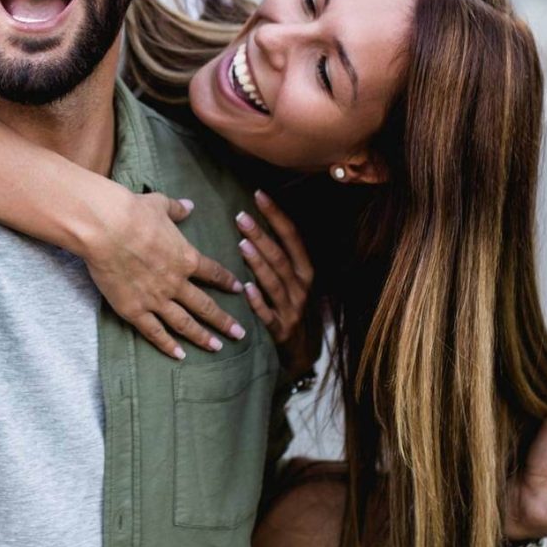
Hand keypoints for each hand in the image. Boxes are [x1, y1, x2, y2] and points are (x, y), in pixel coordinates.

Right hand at [84, 189, 245, 359]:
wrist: (106, 228)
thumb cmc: (133, 212)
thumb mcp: (160, 205)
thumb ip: (177, 209)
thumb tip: (189, 205)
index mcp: (186, 258)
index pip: (213, 273)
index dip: (228, 282)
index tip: (239, 289)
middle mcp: (176, 283)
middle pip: (205, 306)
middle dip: (224, 321)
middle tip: (240, 334)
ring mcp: (156, 299)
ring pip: (185, 323)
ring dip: (202, 337)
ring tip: (216, 347)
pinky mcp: (134, 310)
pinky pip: (154, 332)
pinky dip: (167, 345)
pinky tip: (179, 355)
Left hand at [235, 191, 316, 377]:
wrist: (304, 351)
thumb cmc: (292, 306)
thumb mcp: (295, 280)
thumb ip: (281, 254)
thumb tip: (259, 220)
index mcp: (306, 271)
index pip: (293, 237)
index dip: (276, 215)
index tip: (259, 195)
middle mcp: (302, 287)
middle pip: (280, 257)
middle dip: (261, 236)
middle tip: (241, 217)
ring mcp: (292, 309)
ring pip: (275, 283)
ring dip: (259, 263)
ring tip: (242, 244)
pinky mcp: (280, 330)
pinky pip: (268, 314)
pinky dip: (258, 302)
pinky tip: (246, 289)